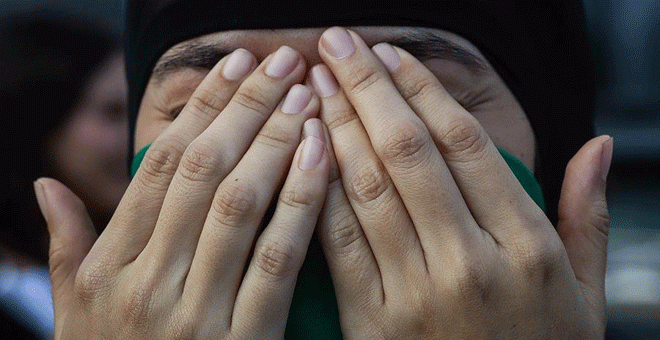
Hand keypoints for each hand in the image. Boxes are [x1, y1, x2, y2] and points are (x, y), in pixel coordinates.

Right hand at [35, 47, 329, 338]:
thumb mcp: (74, 312)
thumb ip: (64, 247)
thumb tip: (43, 186)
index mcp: (107, 266)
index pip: (160, 166)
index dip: (201, 109)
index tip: (234, 67)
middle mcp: (145, 282)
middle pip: (204, 171)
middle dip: (246, 108)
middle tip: (281, 61)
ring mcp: (193, 314)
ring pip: (239, 204)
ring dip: (276, 141)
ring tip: (306, 96)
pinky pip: (276, 260)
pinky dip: (300, 203)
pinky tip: (322, 157)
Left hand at [311, 27, 610, 338]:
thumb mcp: (587, 297)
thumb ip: (589, 217)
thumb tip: (600, 144)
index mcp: (527, 249)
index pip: (465, 145)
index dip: (423, 91)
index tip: (391, 55)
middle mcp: (471, 264)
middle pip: (408, 152)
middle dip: (367, 88)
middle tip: (337, 44)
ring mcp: (418, 296)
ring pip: (367, 188)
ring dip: (335, 126)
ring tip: (313, 83)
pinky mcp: (372, 325)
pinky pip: (339, 243)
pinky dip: (318, 190)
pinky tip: (303, 151)